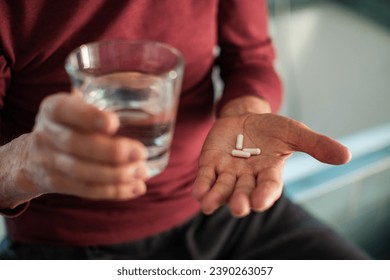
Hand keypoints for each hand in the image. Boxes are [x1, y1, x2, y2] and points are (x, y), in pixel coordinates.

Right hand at [19, 93, 148, 201]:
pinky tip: (136, 187)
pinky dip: (114, 191)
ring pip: (82, 172)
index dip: (88, 117)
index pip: (65, 110)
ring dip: (116, 175)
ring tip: (142, 171)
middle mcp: (47, 134)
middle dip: (111, 152)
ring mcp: (49, 162)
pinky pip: (86, 190)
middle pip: (76, 145)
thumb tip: (141, 83)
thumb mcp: (74, 105)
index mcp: (53, 108)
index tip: (114, 123)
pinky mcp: (57, 184)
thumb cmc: (68, 124)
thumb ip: (99, 97)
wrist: (30, 157)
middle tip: (140, 153)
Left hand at [193, 113, 350, 216]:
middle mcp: (247, 178)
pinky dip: (202, 186)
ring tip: (208, 205)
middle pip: (244, 192)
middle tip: (239, 208)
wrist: (246, 117)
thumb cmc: (272, 129)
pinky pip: (206, 178)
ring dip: (216, 198)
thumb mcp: (294, 132)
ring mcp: (228, 172)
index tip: (261, 202)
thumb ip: (316, 145)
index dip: (265, 195)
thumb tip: (346, 156)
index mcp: (269, 173)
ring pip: (222, 189)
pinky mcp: (210, 164)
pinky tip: (198, 193)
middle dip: (241, 200)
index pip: (268, 187)